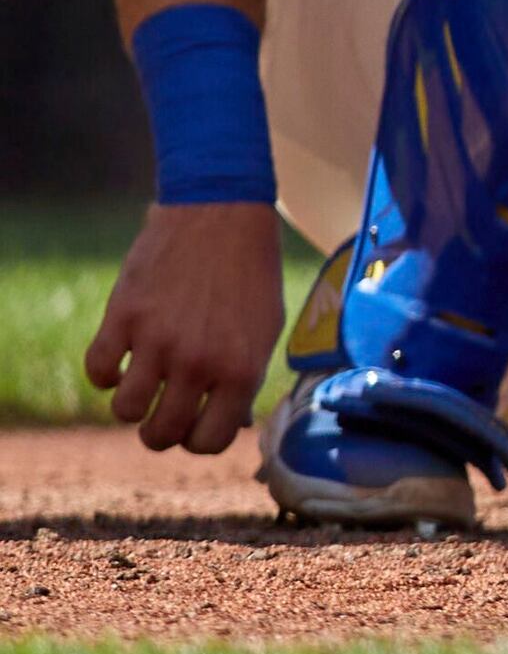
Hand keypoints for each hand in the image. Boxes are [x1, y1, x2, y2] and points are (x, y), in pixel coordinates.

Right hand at [88, 200, 282, 456]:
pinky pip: (97, 372)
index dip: (197, 439)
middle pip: (161, 435)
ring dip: (131, 404)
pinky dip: (104, 373)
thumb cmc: (250, 272)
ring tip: (144, 382)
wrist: (222, 211)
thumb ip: (246, 378)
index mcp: (241, 368)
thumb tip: (229, 425)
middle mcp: (198, 361)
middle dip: (160, 431)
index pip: (208, 442)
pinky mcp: (123, 316)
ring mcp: (157, 339)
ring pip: (124, 412)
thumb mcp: (264, 327)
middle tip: (162, 411)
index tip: (195, 423)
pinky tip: (121, 357)